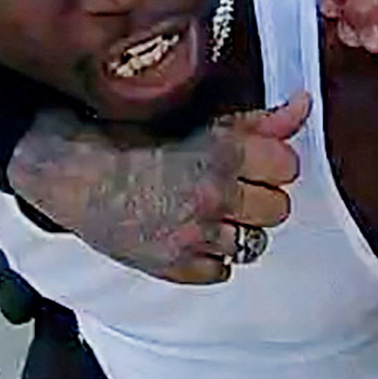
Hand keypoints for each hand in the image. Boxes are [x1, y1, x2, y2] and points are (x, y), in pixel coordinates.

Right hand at [6, 93, 310, 284]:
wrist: (74, 174)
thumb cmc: (132, 141)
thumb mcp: (200, 123)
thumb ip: (259, 122)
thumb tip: (303, 107)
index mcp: (223, 154)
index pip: (289, 166)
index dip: (272, 163)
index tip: (254, 163)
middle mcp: (215, 197)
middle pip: (278, 209)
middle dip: (259, 197)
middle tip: (231, 188)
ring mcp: (195, 237)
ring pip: (254, 244)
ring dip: (237, 229)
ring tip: (208, 212)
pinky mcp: (175, 267)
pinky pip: (222, 272)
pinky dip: (210, 257)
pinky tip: (190, 235)